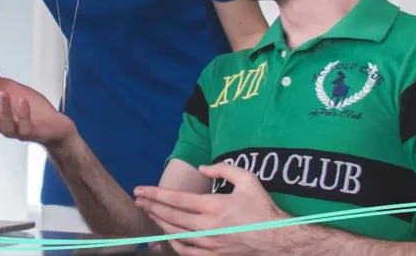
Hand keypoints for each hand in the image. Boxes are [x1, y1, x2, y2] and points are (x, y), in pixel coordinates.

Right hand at [0, 64, 76, 148]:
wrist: (55, 125)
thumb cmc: (32, 109)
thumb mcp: (13, 90)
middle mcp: (4, 125)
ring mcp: (17, 131)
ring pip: (6, 126)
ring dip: (4, 109)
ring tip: (3, 93)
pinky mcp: (32, 133)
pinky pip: (25, 127)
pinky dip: (23, 114)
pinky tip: (23, 101)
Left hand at [133, 163, 286, 255]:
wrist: (277, 240)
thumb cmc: (262, 208)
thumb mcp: (248, 180)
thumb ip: (223, 169)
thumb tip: (202, 167)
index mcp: (213, 206)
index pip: (175, 199)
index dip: (154, 194)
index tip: (140, 190)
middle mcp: (208, 226)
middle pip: (170, 217)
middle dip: (150, 207)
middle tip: (137, 200)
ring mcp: (209, 244)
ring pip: (175, 234)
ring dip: (159, 223)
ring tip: (149, 214)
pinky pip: (186, 252)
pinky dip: (173, 243)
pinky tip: (168, 235)